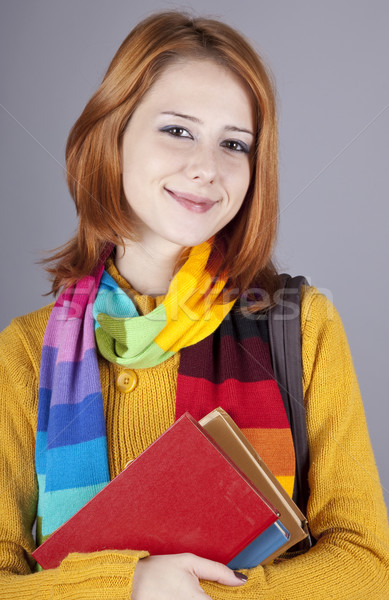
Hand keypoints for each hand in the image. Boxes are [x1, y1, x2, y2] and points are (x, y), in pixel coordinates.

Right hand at [132, 552, 247, 599]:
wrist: (130, 583)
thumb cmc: (159, 571)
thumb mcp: (189, 562)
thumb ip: (218, 571)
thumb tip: (241, 580)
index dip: (232, 599)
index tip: (235, 595)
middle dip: (214, 598)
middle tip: (206, 591)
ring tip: (197, 593)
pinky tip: (189, 597)